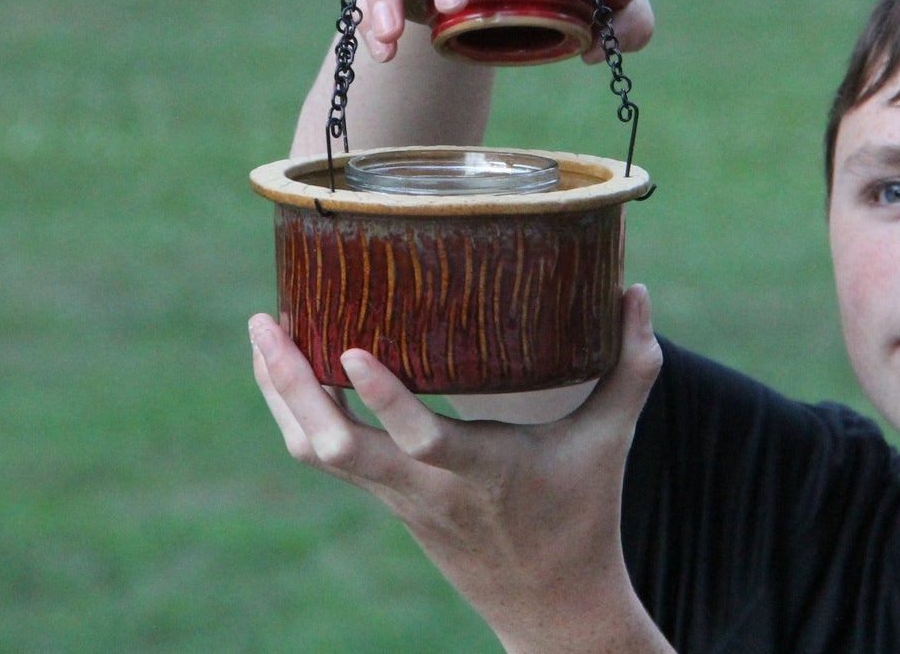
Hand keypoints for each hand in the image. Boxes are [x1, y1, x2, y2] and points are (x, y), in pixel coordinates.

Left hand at [249, 286, 668, 652]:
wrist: (551, 609)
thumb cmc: (583, 514)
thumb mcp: (610, 441)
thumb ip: (629, 366)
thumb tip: (637, 290)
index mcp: (480, 471)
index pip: (421, 440)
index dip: (384, 399)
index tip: (351, 350)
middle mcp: (425, 487)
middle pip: (335, 448)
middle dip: (292, 387)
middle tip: (265, 322)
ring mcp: (396, 496)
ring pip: (315, 452)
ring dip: (281, 394)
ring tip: (262, 330)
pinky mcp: (386, 496)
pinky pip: (324, 454)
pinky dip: (298, 410)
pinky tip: (289, 365)